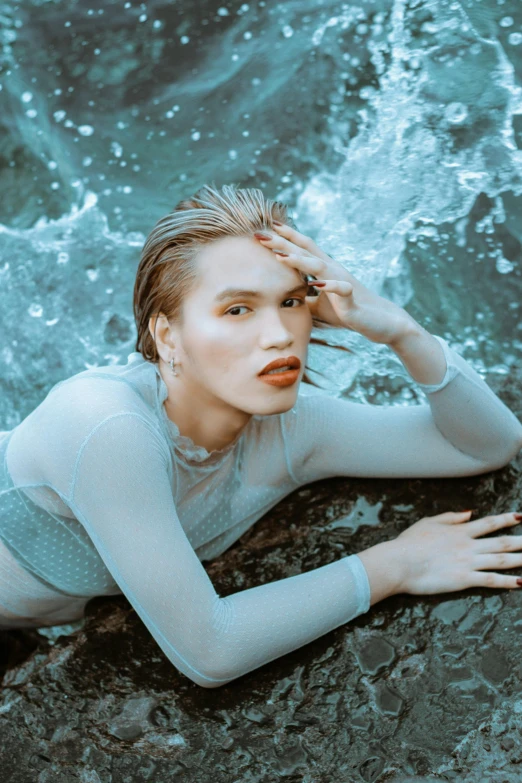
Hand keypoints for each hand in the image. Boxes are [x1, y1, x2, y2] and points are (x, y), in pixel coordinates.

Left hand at [255, 222, 416, 344]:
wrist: (380, 322)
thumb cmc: (347, 311)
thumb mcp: (317, 306)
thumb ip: (301, 298)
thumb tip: (279, 300)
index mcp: (324, 270)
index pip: (302, 248)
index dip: (284, 237)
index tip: (264, 228)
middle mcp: (333, 270)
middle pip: (306, 251)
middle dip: (283, 242)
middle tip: (260, 233)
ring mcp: (342, 283)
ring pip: (320, 266)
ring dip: (299, 260)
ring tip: (279, 255)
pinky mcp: (351, 301)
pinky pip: (341, 290)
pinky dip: (329, 286)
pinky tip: (315, 285)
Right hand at [393, 510, 521, 594]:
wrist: (400, 562)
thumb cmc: (409, 543)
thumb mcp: (428, 523)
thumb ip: (450, 518)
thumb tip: (469, 513)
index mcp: (459, 531)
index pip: (489, 523)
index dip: (507, 519)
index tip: (521, 517)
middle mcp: (468, 546)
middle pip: (501, 542)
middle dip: (521, 541)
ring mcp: (468, 563)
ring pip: (500, 560)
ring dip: (519, 560)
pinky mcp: (464, 580)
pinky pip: (491, 580)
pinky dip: (508, 582)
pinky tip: (520, 582)